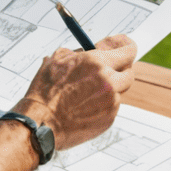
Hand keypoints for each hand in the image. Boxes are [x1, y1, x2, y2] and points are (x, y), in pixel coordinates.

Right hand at [14, 34, 135, 151]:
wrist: (41, 122)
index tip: (126, 48)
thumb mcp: (58, 59)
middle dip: (120, 70)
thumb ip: (81, 51)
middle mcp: (109, 82)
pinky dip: (102, 105)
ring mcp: (111, 102)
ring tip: (85, 94)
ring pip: (118, 91)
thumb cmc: (46, 91)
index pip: (129, 51)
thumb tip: (93, 49)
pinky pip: (111, 107)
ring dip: (108, 90)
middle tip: (109, 71)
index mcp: (97, 63)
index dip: (127, 48)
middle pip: (129, 73)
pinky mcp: (109, 119)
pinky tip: (83, 107)